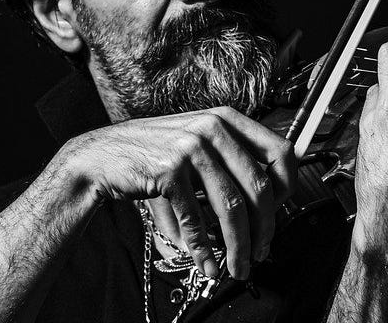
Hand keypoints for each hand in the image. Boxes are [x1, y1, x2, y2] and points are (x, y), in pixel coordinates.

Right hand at [53, 106, 297, 279]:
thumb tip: (266, 214)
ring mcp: (191, 147)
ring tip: (238, 267)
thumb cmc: (154, 156)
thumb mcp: (199, 148)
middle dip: (265, 229)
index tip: (279, 214)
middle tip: (261, 253)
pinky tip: (207, 263)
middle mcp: (214, 127)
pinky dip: (203, 248)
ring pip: (232, 207)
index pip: (281, 152)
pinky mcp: (169, 169)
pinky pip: (196, 218)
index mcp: (228, 119)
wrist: (100, 157)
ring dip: (238, 245)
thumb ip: (232, 168)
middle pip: (259, 187)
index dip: (287, 188)